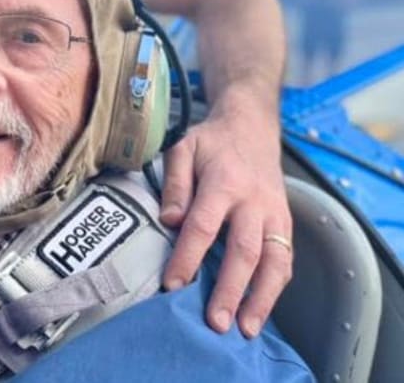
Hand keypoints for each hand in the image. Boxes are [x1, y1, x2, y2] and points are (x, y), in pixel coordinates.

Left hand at [159, 93, 291, 337]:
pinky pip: (284, 259)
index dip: (187, 257)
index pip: (203, 225)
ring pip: (273, 261)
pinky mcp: (286, 222)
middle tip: (215, 322)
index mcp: (224, 181)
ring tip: (245, 329)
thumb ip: (174, 184)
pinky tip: (260, 311)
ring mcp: (275, 213)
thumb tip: (169, 221)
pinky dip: (275, 288)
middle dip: (230, 290)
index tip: (172, 285)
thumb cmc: (211, 142)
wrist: (251, 125)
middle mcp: (254, 201)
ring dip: (261, 299)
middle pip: (243, 250)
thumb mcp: (183, 149)